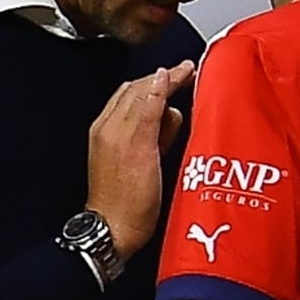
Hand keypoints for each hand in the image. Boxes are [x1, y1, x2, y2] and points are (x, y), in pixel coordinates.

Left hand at [86, 60, 195, 259]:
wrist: (115, 232)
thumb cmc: (131, 202)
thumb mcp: (145, 151)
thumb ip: (151, 112)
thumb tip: (161, 79)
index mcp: (114, 126)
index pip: (144, 87)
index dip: (168, 76)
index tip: (189, 68)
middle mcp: (110, 129)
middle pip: (138, 92)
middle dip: (163, 81)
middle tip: (188, 75)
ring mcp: (112, 141)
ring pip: (136, 105)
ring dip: (158, 96)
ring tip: (180, 95)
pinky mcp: (118, 154)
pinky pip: (136, 123)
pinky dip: (152, 115)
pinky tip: (167, 121)